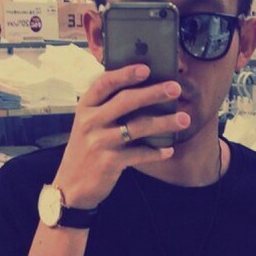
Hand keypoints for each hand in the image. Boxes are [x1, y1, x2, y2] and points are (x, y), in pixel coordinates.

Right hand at [54, 64, 189, 209]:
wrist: (71, 186)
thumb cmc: (85, 151)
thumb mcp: (87, 125)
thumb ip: (105, 109)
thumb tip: (139, 92)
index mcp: (85, 107)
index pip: (105, 83)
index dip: (125, 74)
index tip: (146, 68)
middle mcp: (91, 122)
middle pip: (126, 101)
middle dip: (153, 93)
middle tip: (175, 88)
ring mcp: (100, 142)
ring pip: (138, 127)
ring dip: (164, 123)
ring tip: (184, 119)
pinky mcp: (110, 162)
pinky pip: (139, 154)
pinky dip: (156, 152)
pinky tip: (168, 150)